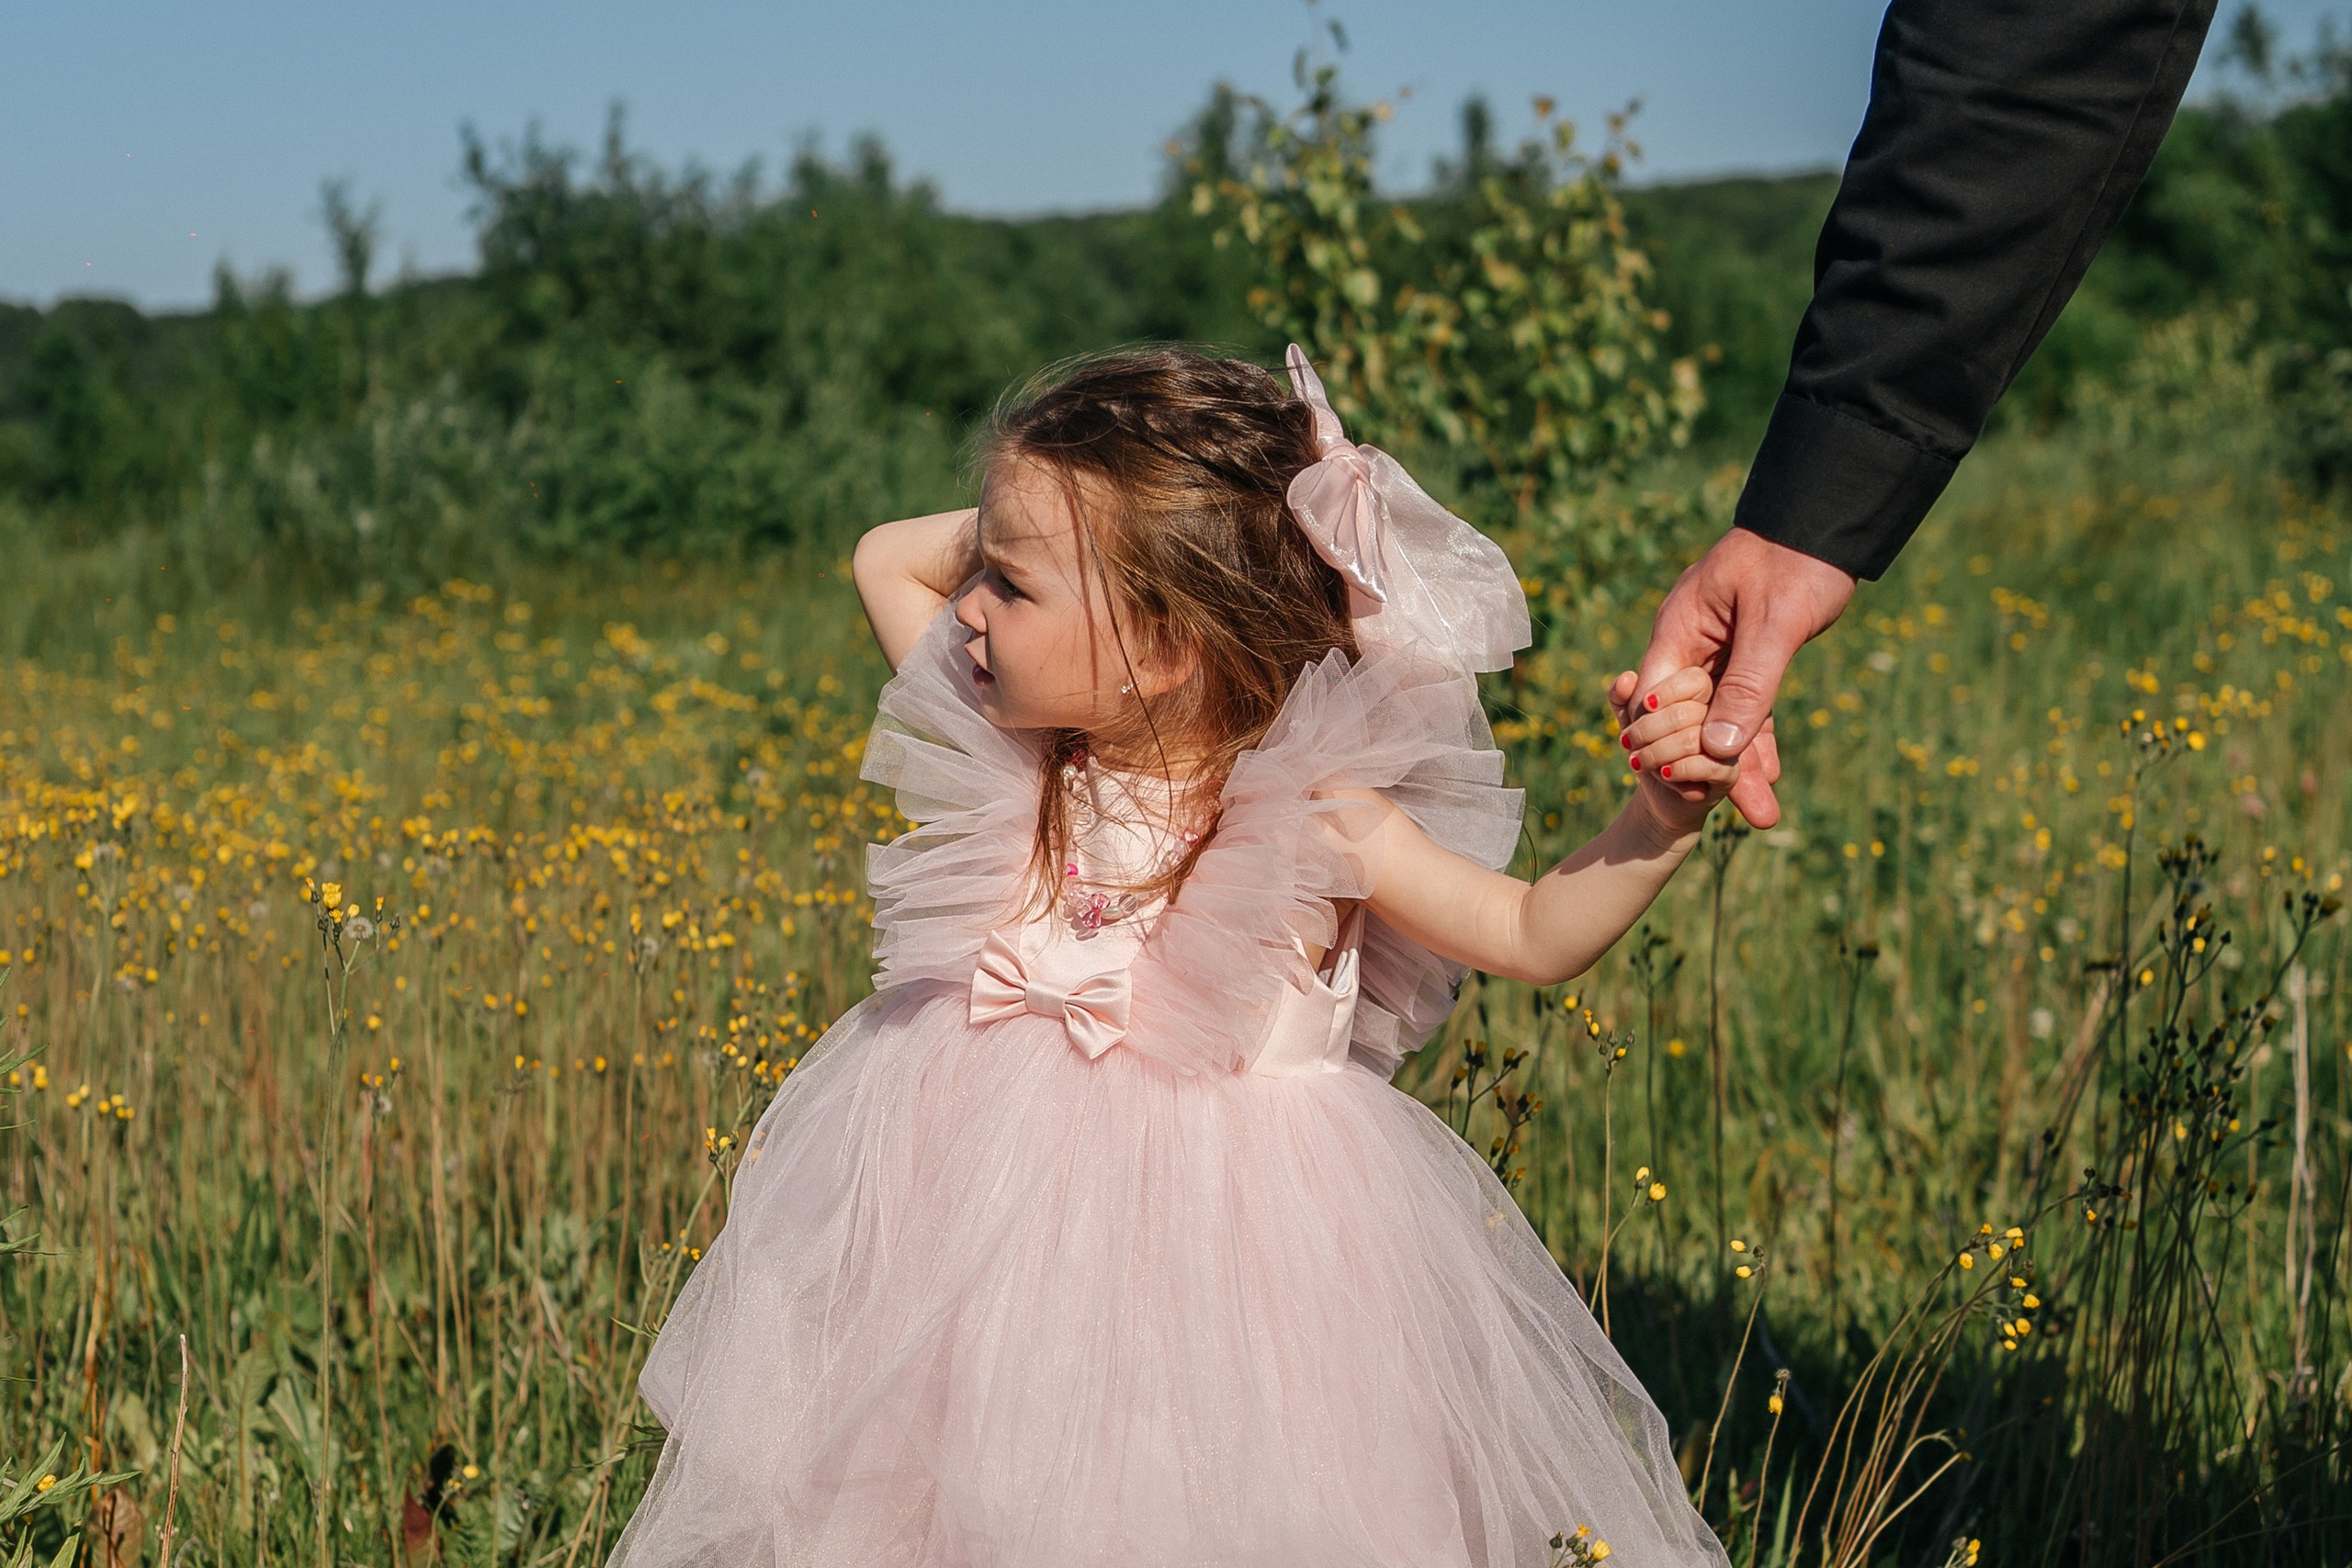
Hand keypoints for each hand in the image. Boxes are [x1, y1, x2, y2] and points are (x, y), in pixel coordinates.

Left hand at [1606, 665, 1737, 836]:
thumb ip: (1622, 696)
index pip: (1695, 680)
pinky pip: (1709, 765)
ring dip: (1657, 753)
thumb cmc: (1648, 749)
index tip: (1643, 707)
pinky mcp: (1730, 772)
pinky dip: (1678, 770)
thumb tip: (1627, 679)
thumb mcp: (1629, 720)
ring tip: (1639, 762)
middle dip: (1648, 729)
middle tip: (1629, 743)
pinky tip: (1665, 774)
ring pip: (1695, 739)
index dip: (1664, 693)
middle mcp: (1723, 716)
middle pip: (1689, 712)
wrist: (1659, 795)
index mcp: (1704, 694)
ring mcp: (1731, 743)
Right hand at [1632, 527, 1856, 829]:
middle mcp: (1690, 643)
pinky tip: (1772, 774)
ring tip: (1767, 813)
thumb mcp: (1774, 625)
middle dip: (1713, 768)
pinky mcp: (1747, 654)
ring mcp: (1717, 650)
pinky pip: (1746, 704)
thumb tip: (1717, 750)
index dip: (1671, 747)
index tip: (1696, 790)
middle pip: (1689, 719)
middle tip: (1748, 814)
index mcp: (1679, 629)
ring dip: (1741, 763)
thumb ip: (1747, 687)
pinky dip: (1757, 736)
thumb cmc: (1797, 560)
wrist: (1826, 519)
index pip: (1656, 702)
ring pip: (1721, 718)